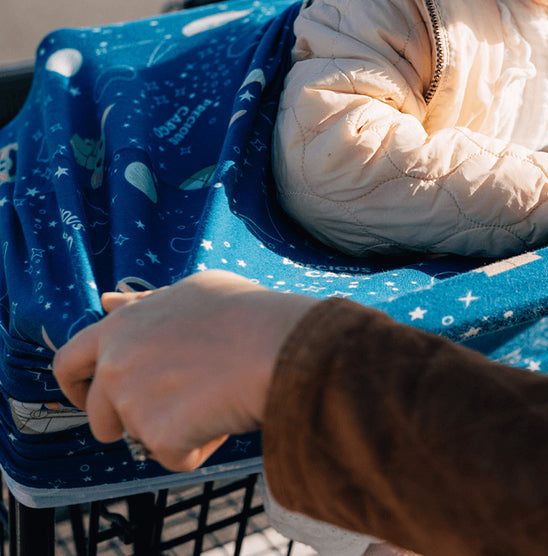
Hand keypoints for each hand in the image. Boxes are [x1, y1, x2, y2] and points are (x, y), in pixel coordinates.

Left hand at [52, 270, 314, 472]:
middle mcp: (117, 363)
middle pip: (99, 415)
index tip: (92, 397)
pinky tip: (227, 414)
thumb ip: (143, 302)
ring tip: (215, 398)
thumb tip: (107, 302)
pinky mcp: (159, 435)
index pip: (68, 362)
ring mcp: (134, 401)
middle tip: (167, 411)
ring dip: (173, 428)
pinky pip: (176, 456)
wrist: (279, 344)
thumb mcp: (192, 290)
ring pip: (142, 436)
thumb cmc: (245, 312)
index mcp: (120, 327)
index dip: (77, 385)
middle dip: (124, 422)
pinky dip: (201, 445)